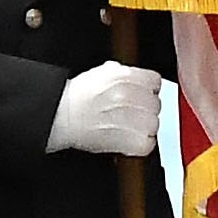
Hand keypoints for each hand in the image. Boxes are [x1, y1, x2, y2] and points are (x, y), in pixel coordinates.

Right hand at [45, 63, 175, 157]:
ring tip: (129, 128)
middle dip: (146, 109)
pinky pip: (148, 143)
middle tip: (133, 114)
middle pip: (156, 104)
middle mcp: (130, 96)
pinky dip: (140, 144)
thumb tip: (135, 77)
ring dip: (144, 128)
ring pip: (154, 124)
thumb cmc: (76, 98)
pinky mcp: (129, 141)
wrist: (61, 116)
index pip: (155, 81)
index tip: (143, 96)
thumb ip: (122, 73)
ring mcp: (131, 119)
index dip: (149, 90)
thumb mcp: (101, 73)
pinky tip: (129, 140)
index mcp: (125, 77)